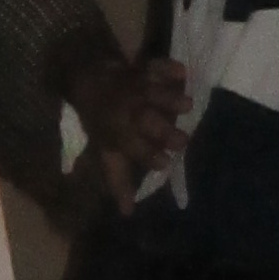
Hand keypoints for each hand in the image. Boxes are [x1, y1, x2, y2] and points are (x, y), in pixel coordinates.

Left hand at [68, 56, 188, 212]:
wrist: (90, 81)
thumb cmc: (104, 123)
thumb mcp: (107, 152)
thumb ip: (119, 180)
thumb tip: (128, 212)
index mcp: (120, 134)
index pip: (134, 146)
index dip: (148, 155)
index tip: (166, 164)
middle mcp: (128, 112)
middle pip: (147, 122)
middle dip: (164, 131)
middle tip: (183, 141)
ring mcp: (137, 89)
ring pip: (153, 94)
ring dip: (169, 100)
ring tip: (188, 106)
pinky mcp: (145, 70)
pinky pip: (155, 67)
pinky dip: (167, 68)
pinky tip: (182, 72)